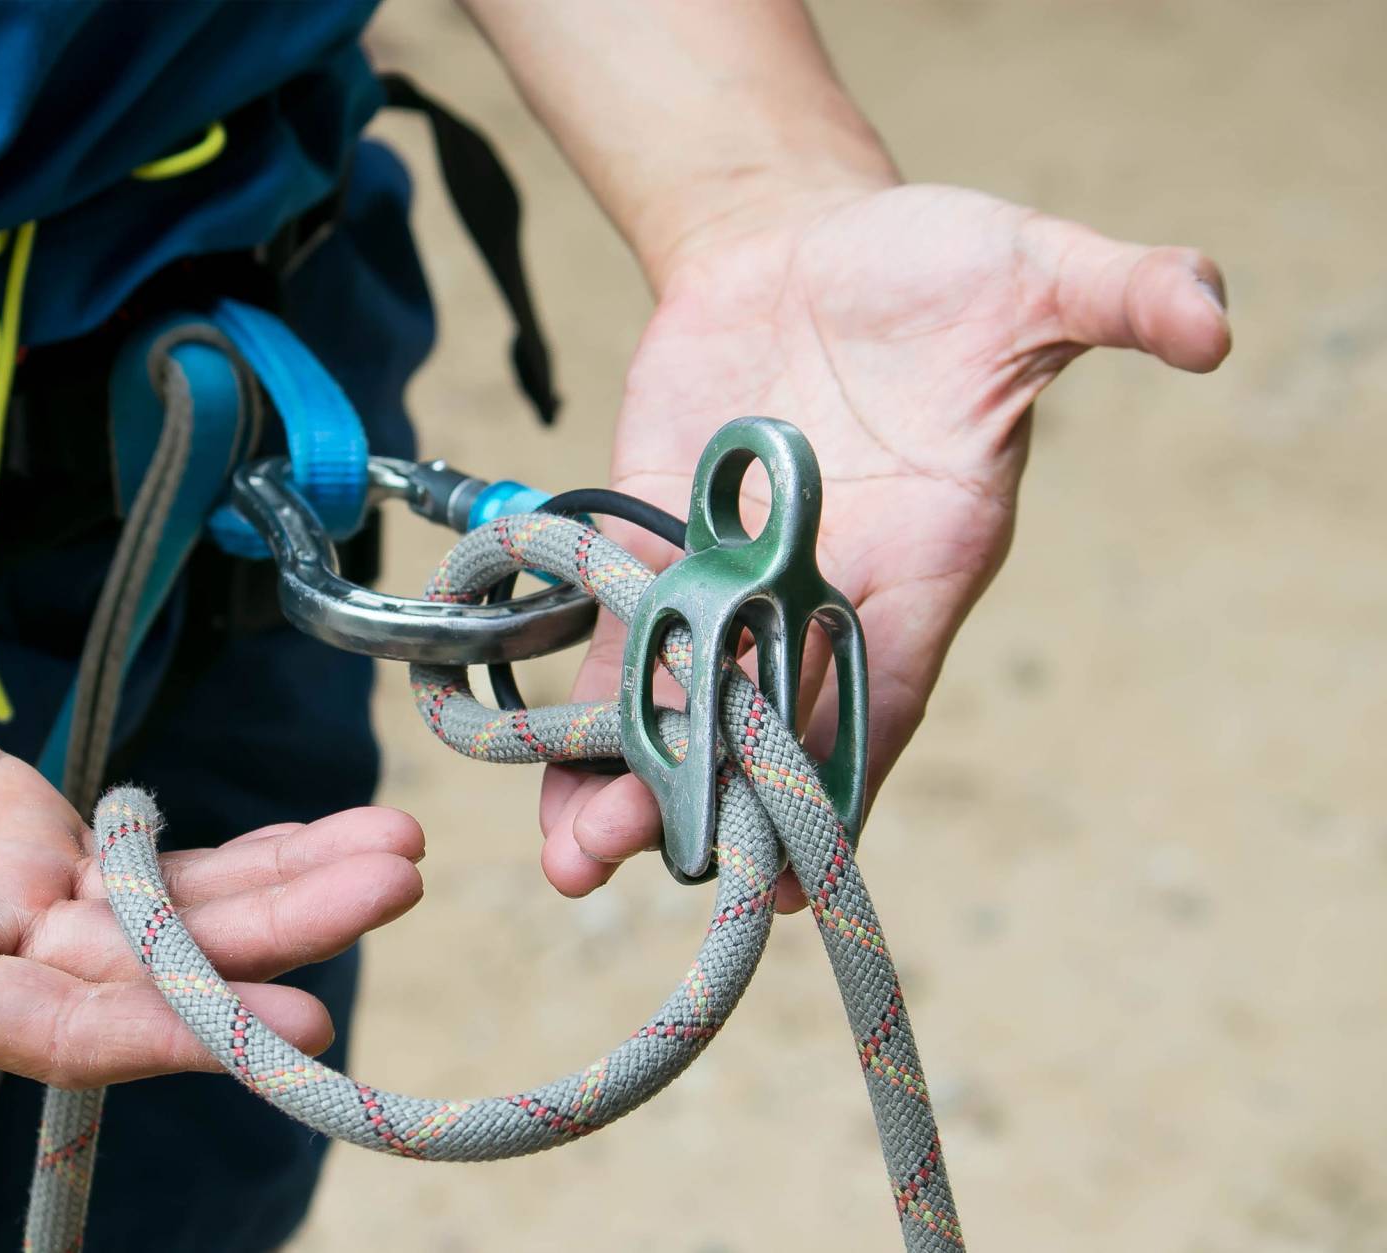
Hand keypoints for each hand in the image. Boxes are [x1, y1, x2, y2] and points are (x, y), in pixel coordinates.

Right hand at [0, 603, 424, 1162]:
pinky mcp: (31, 825)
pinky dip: (241, 848)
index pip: (60, 1027)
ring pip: (172, 906)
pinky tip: (326, 836)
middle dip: (274, 938)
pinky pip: (153, 849)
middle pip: (152, 964)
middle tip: (392, 887)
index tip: (288, 1028)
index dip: (175, 1031)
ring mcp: (14, 890)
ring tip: (396, 853)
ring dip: (287, 887)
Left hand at [539, 182, 1230, 898]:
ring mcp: (734, 575)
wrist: (803, 239)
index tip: (799, 871)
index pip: (887, 690)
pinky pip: (618, 638)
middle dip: (712, 794)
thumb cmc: (933, 263)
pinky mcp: (656, 544)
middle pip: (773, 718)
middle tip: (639, 862)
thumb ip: (1115, 295)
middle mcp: (828, 588)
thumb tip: (1209, 314)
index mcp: (928, 556)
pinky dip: (585, 701)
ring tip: (573, 858)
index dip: (847, 778)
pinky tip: (543, 776)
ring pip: (685, 698)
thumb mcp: (1032, 266)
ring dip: (629, 774)